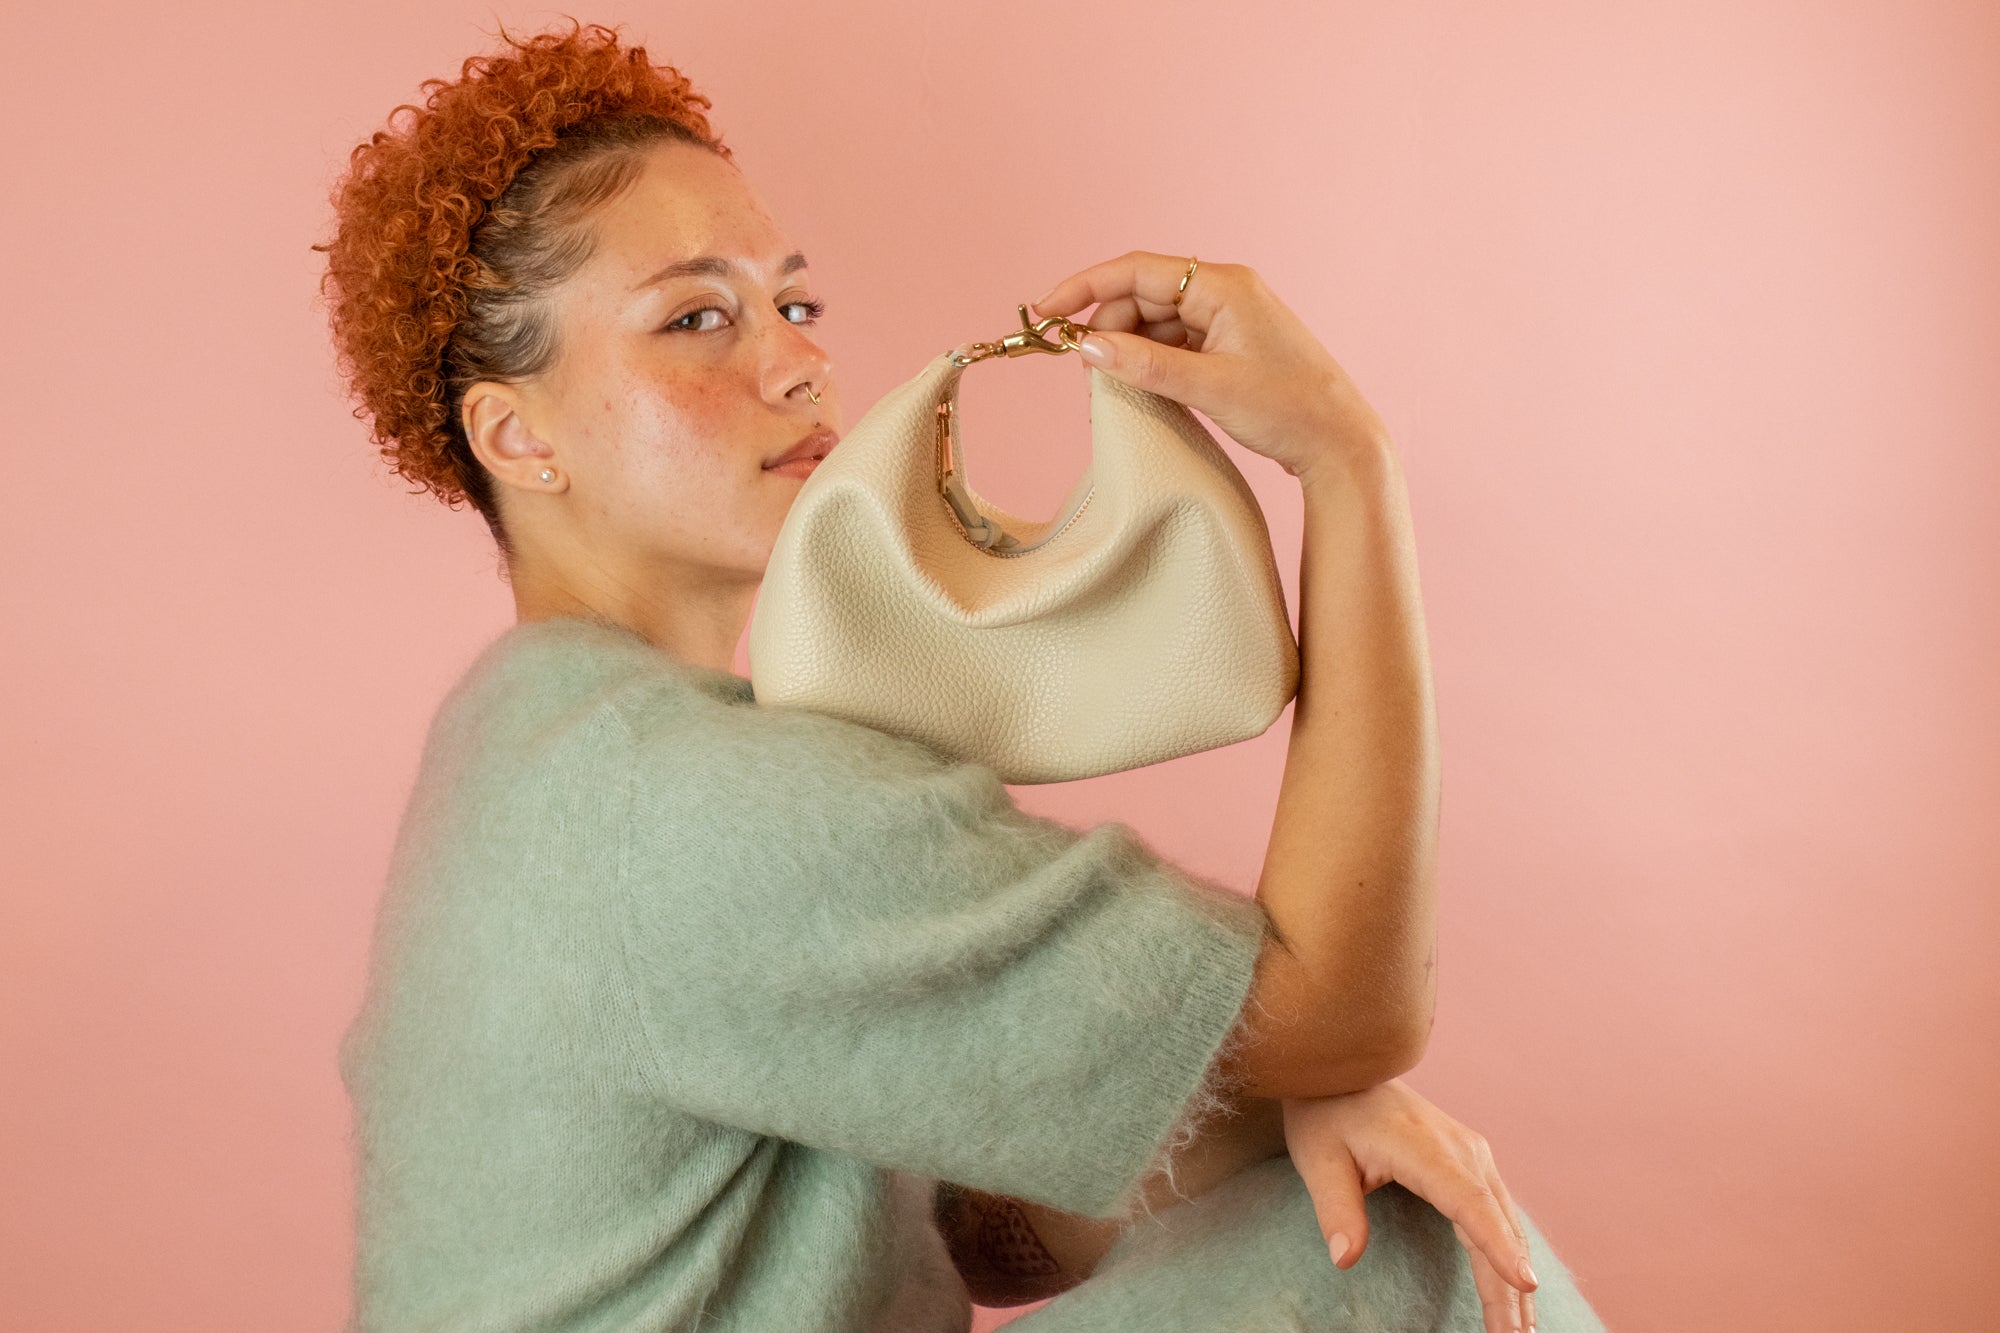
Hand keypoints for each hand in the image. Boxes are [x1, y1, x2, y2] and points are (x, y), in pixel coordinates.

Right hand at [1028, 250, 1392, 481]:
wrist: (1338, 442)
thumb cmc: (1288, 410)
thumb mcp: (1208, 388)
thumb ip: (1144, 365)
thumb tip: (1087, 347)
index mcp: (1222, 285)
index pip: (1135, 270)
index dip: (1083, 288)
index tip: (1044, 313)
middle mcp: (1223, 290)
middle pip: (1140, 296)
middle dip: (1107, 329)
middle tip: (1087, 374)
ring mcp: (1226, 316)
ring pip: (1154, 321)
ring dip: (1127, 350)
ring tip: (1116, 390)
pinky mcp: (1227, 342)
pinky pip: (1173, 341)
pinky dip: (1150, 361)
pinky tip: (1143, 388)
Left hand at [1281, 1079, 1541, 1332]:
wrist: (1342, 1072)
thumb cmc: (1327, 1114)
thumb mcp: (1317, 1159)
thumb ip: (1336, 1208)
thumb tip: (1345, 1259)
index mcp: (1425, 1148)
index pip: (1469, 1203)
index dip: (1497, 1245)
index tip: (1523, 1284)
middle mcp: (1462, 1150)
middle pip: (1495, 1224)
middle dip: (1509, 1286)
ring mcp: (1472, 1156)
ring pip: (1503, 1224)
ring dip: (1513, 1278)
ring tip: (1522, 1331)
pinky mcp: (1471, 1164)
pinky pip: (1497, 1215)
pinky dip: (1508, 1253)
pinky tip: (1515, 1291)